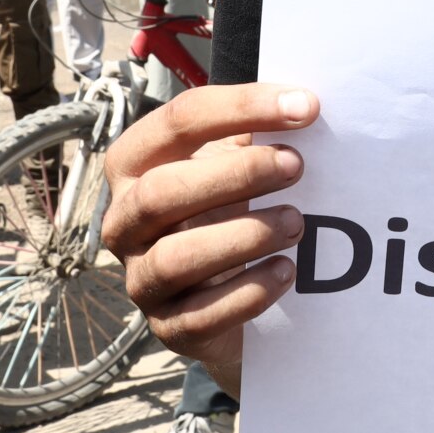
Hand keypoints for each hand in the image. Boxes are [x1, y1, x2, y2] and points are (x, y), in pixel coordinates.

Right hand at [103, 84, 314, 397]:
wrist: (226, 296)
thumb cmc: (227, 212)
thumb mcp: (233, 166)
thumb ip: (257, 134)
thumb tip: (308, 105)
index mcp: (136, 165)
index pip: (179, 123)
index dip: (242, 106)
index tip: (305, 106)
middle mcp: (126, 221)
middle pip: (162, 192)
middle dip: (235, 174)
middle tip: (296, 165)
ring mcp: (142, 278)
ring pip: (175, 258)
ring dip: (244, 235)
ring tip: (296, 223)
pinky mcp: (168, 328)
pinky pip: (199, 317)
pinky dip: (247, 293)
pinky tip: (285, 272)